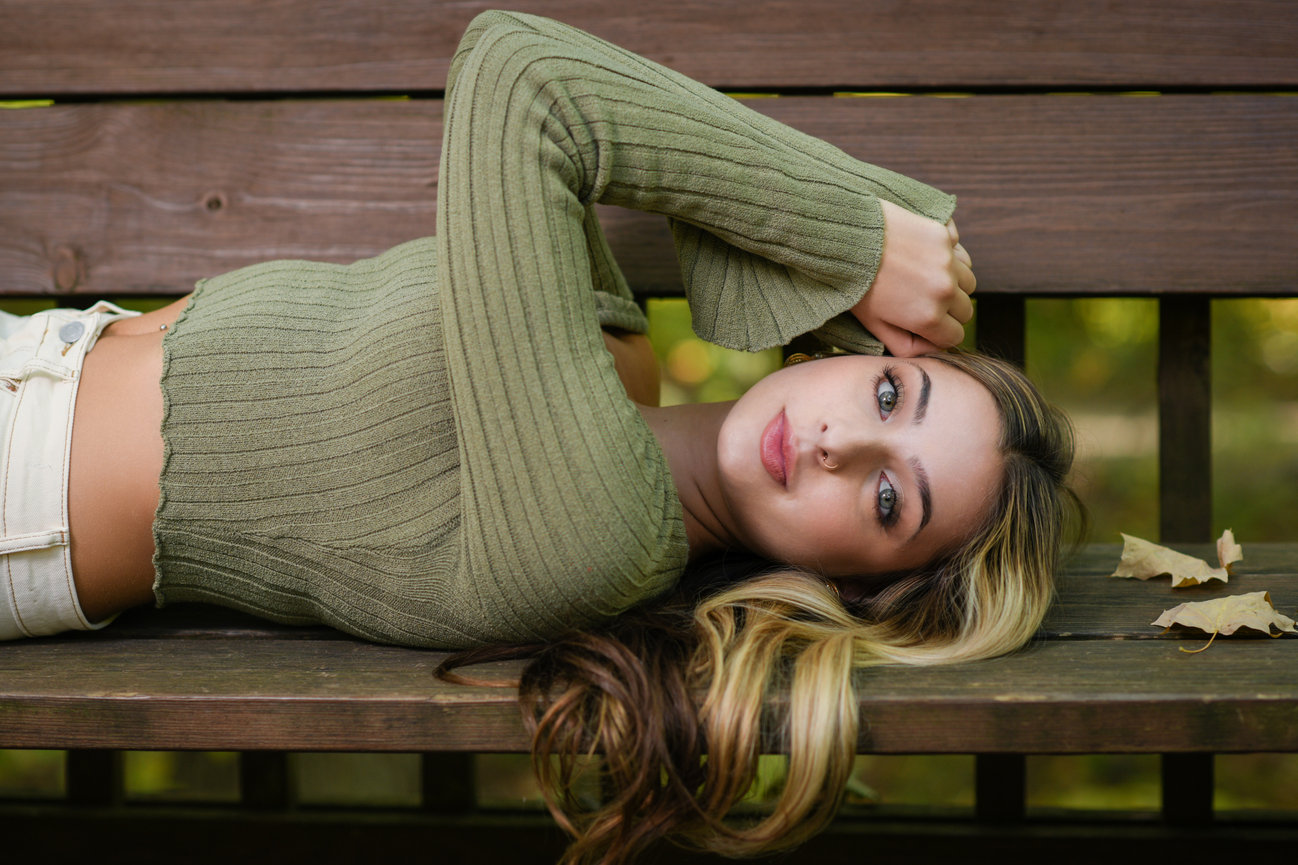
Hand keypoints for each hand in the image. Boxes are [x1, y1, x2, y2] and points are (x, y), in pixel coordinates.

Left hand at [850, 200, 975, 356]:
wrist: (844, 241)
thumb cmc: (855, 285)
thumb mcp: (874, 324)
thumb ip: (904, 345)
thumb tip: (929, 351)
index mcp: (927, 317)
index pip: (956, 335)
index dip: (941, 332)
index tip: (926, 322)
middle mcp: (943, 290)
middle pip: (965, 309)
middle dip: (948, 308)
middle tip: (921, 298)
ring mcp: (947, 260)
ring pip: (967, 279)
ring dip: (953, 280)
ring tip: (923, 274)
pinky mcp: (944, 234)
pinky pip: (959, 250)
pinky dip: (949, 252)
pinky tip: (922, 252)